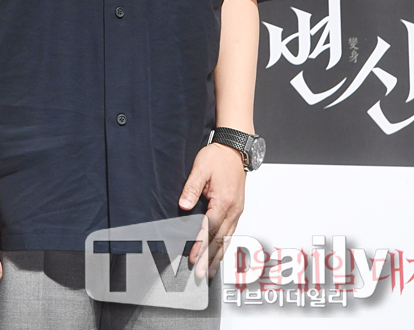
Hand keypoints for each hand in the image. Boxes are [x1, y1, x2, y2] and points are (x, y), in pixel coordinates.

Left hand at [178, 143, 246, 278]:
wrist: (235, 149)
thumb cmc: (219, 157)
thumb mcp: (200, 169)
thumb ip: (191, 189)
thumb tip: (183, 205)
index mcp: (224, 201)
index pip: (210, 228)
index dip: (201, 244)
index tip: (193, 256)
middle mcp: (233, 209)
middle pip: (220, 238)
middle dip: (209, 257)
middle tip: (201, 272)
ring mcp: (237, 210)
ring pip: (227, 238)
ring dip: (218, 255)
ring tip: (210, 270)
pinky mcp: (237, 208)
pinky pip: (231, 231)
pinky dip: (224, 244)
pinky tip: (220, 251)